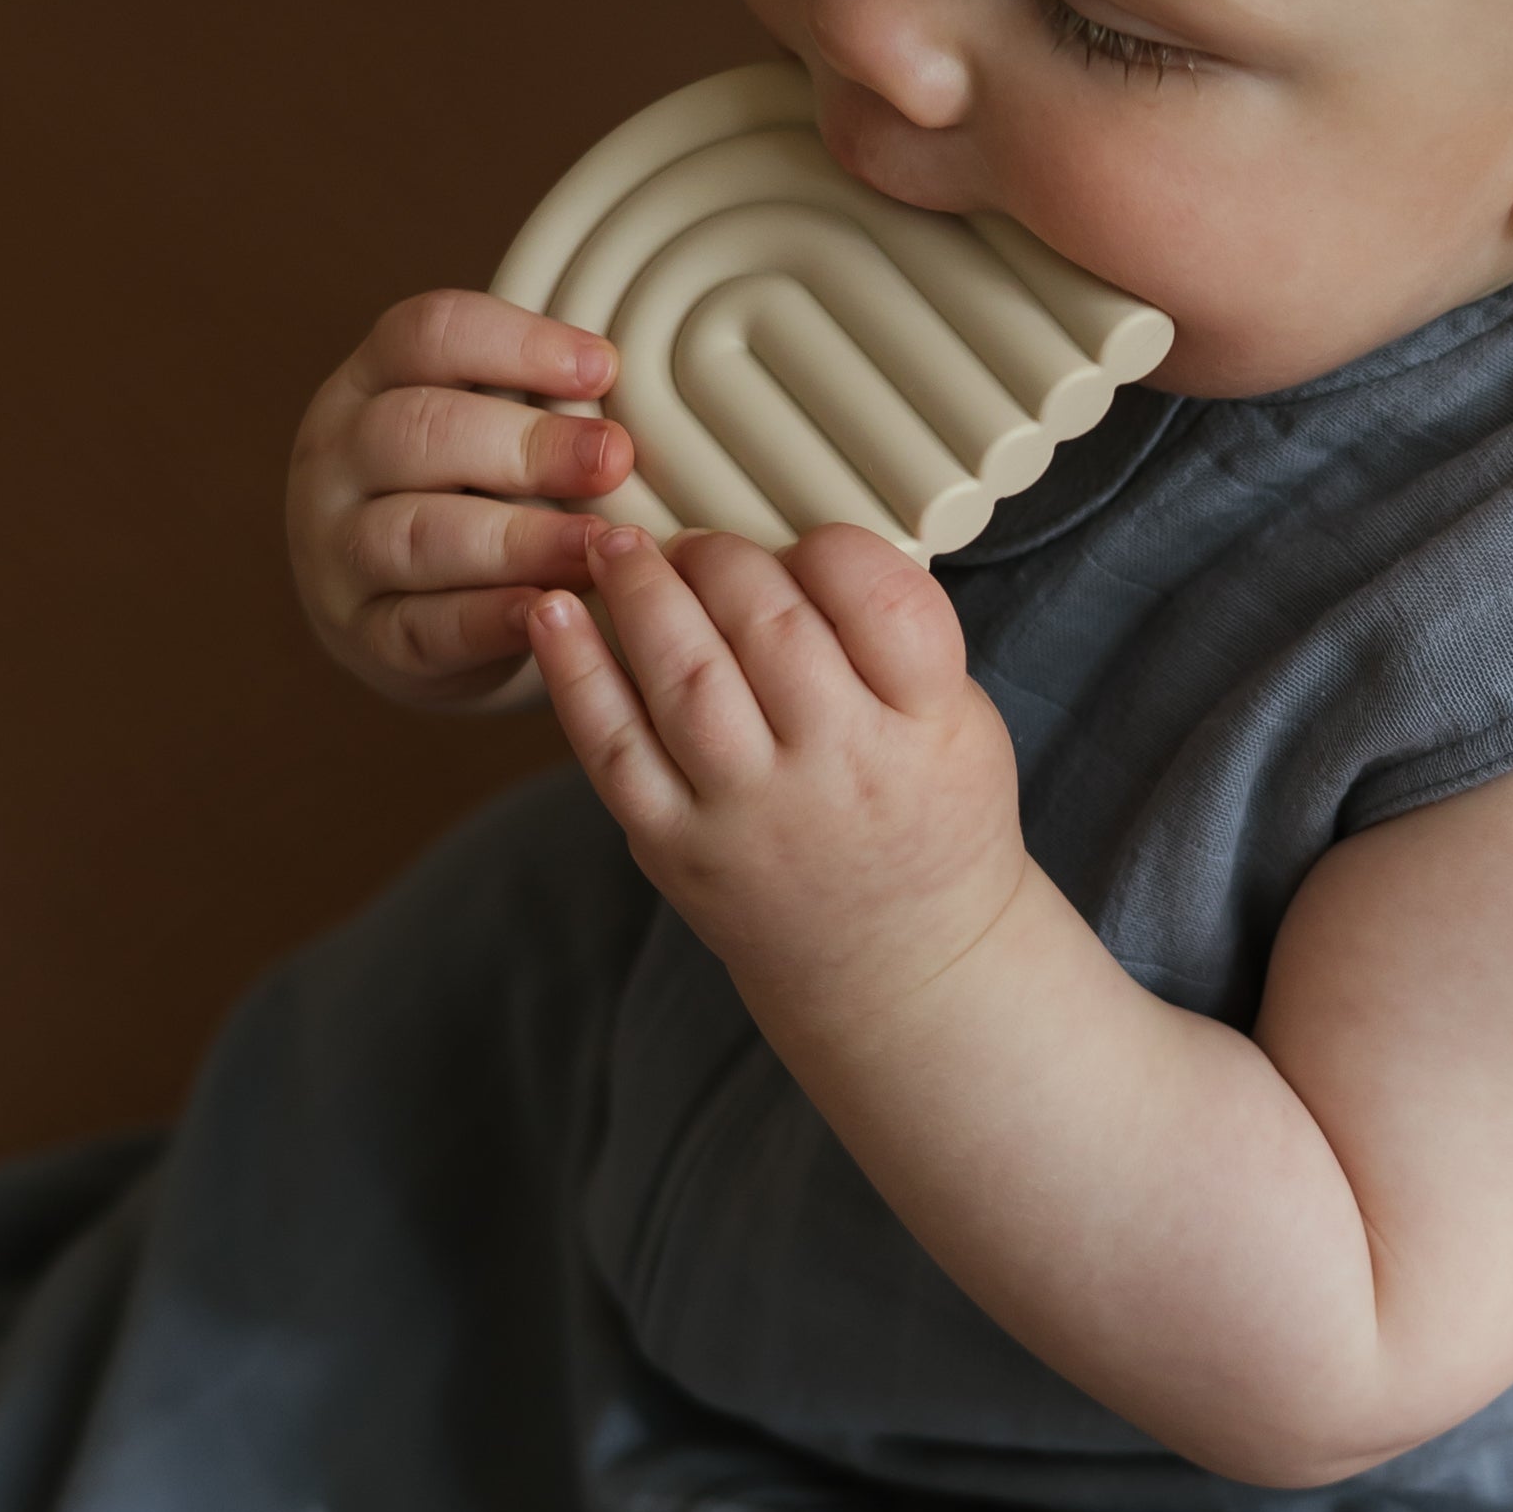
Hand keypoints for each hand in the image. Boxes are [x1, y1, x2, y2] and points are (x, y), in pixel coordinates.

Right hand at [287, 290, 637, 711]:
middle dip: (526, 443)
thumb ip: (533, 411)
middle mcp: (338, 459)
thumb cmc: (463, 505)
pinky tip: (548, 608)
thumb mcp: (480, 440)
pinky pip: (424, 624)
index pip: (426, 335)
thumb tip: (634, 409)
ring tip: (596, 544)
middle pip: (419, 430)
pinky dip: (490, 617)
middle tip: (612, 458)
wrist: (398, 622)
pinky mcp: (365, 635)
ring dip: (518, 538)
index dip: (517, 343)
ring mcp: (337, 550)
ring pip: (417, 533)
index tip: (604, 367)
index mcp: (369, 384)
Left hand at [529, 523, 1030, 1035]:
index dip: (830, 550)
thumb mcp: (962, 727)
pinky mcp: (680, 849)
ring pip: (684, 675)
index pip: (880, 599)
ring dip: (641, 592)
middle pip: (770, 625)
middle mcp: (841, 772)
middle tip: (698, 544)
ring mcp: (753, 816)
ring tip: (618, 550)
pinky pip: (612, 749)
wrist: (901, 967)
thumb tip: (787, 544)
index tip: (808, 549)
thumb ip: (896, 641)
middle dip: (721, 559)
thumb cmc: (928, 823)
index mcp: (927, 732)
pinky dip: (574, 674)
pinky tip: (550, 614)